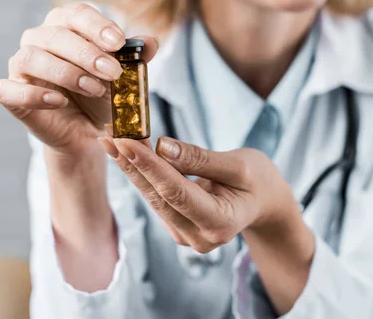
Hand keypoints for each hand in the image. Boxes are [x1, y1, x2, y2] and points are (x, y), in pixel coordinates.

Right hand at [0, 2, 158, 156]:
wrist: (87, 131)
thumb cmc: (101, 96)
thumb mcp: (124, 78)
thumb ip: (136, 59)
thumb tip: (152, 41)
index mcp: (65, 26)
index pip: (76, 13)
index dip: (96, 25)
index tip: (119, 42)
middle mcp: (38, 40)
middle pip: (55, 34)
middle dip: (87, 53)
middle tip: (113, 72)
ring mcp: (20, 67)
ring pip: (30, 57)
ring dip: (66, 72)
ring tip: (95, 88)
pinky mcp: (10, 94)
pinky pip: (7, 89)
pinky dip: (32, 94)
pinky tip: (59, 101)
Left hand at [97, 136, 300, 252]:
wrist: (263, 202)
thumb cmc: (257, 180)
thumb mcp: (238, 164)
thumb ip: (200, 158)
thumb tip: (162, 146)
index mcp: (221, 223)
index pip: (177, 192)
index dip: (149, 166)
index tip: (126, 141)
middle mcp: (200, 238)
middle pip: (158, 197)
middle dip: (132, 164)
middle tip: (109, 135)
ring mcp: (187, 237)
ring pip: (153, 198)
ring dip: (131, 167)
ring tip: (111, 138)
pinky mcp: (178, 228)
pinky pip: (156, 198)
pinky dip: (143, 174)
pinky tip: (127, 154)